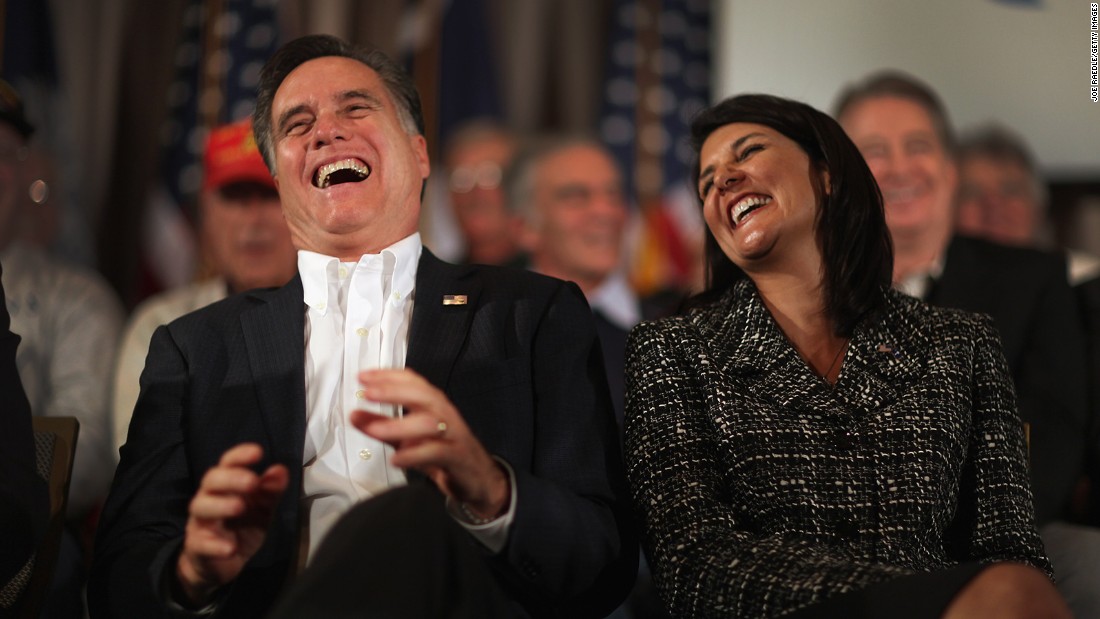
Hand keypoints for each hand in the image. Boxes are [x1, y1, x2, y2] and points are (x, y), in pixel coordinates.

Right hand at [176, 443, 287, 605]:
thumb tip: (281, 469)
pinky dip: (215, 545)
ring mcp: (201, 522)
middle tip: (252, 482)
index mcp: (226, 486)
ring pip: (201, 507)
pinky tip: (230, 548)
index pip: (227, 463)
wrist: (219, 563)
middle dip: (231, 478)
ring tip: (240, 507)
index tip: (258, 452)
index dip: (240, 455)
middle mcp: (209, 498)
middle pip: (211, 480)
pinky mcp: (197, 547)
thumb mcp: (262, 510)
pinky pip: (201, 543)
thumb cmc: (240, 529)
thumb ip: (271, 491)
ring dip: (220, 505)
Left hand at [352, 369, 508, 519]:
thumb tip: (354, 415)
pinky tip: (396, 459)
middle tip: (368, 394)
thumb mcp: (408, 438)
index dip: (388, 376)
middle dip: (393, 391)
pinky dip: (415, 454)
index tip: (363, 377)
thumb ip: (382, 425)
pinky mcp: (457, 457)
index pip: (413, 381)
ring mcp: (453, 435)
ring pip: (429, 423)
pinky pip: (437, 452)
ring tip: (374, 430)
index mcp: (433, 405)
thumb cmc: (443, 452)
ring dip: (399, 425)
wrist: (479, 479)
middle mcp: (445, 414)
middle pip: (422, 395)